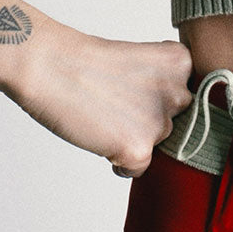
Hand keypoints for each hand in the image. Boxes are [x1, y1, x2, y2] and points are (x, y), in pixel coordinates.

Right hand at [9, 25, 195, 178]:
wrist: (48, 65)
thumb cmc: (85, 62)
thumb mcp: (141, 62)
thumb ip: (165, 88)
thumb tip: (170, 129)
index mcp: (182, 64)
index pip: (184, 97)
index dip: (154, 95)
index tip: (129, 85)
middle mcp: (179, 93)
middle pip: (175, 123)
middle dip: (148, 119)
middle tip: (114, 102)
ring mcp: (160, 123)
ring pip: (157, 146)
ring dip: (133, 138)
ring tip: (103, 114)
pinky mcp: (139, 149)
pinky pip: (137, 169)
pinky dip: (118, 161)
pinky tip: (100, 135)